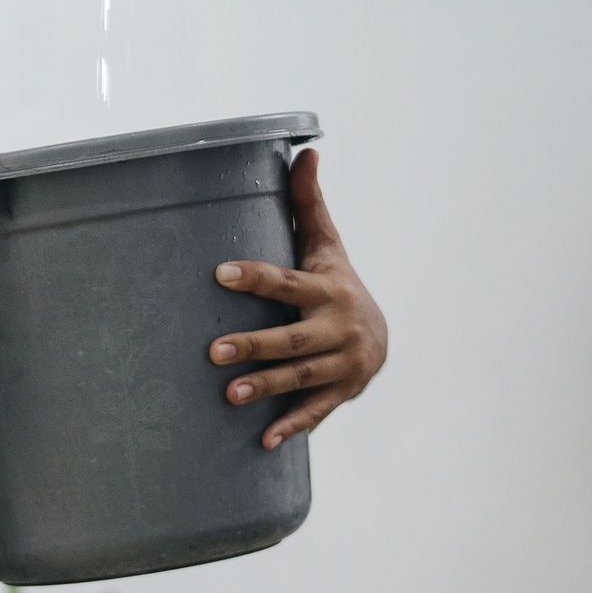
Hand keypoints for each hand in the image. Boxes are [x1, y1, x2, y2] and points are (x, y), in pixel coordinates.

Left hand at [207, 149, 388, 449]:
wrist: (380, 336)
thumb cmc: (334, 282)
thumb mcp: (326, 245)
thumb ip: (309, 204)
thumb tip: (306, 150)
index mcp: (327, 288)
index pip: (286, 282)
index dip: (255, 276)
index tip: (218, 273)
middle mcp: (338, 327)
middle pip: (293, 338)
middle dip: (254, 345)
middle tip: (211, 352)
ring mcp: (343, 364)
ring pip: (301, 377)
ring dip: (267, 387)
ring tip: (228, 394)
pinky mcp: (342, 394)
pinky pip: (316, 412)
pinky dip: (292, 427)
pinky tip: (263, 442)